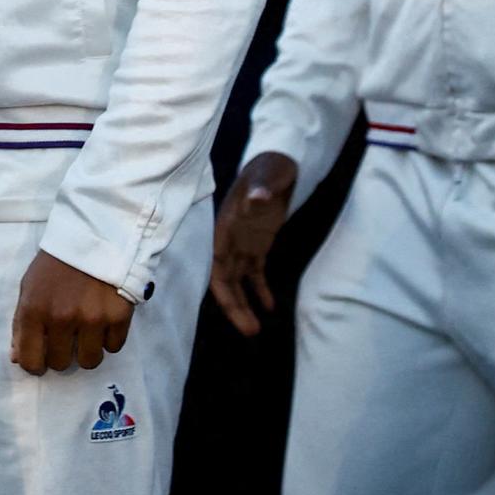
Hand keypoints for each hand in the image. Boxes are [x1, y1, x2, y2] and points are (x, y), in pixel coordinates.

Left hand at [9, 249, 133, 374]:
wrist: (93, 237)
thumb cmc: (55, 265)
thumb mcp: (28, 287)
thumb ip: (21, 324)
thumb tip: (17, 358)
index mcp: (34, 310)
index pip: (29, 361)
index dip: (35, 365)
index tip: (42, 359)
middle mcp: (61, 318)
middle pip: (61, 364)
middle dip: (62, 355)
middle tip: (66, 339)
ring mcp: (92, 319)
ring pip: (89, 361)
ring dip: (87, 350)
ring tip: (86, 331)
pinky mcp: (118, 317)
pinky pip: (113, 347)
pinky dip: (109, 338)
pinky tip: (104, 320)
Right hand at [209, 152, 297, 336]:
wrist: (277, 162)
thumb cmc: (270, 168)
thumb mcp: (267, 177)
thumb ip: (260, 189)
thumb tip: (256, 198)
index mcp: (226, 226)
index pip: (218, 263)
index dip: (222, 287)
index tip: (231, 309)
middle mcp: (229, 238)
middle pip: (226, 279)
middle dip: (234, 306)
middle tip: (250, 332)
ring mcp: (241, 242)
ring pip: (237, 280)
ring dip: (244, 304)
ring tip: (256, 330)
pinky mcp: (256, 244)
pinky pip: (254, 273)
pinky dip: (261, 290)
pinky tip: (271, 307)